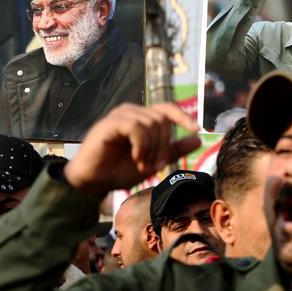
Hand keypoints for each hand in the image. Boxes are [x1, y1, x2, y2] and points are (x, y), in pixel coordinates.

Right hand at [64, 103, 200, 197]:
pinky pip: (136, 127)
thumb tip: (197, 138)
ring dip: (152, 149)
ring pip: (151, 123)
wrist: (94, 182)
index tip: (197, 129)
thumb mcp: (153, 161)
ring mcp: (120, 116)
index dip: (183, 116)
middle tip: (157, 166)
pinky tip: (136, 158)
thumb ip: (174, 150)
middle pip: (162, 120)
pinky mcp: (110, 123)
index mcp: (142, 119)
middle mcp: (132, 113)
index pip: (167, 109)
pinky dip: (141, 145)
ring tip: (143, 165)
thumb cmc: (119, 170)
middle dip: (164, 146)